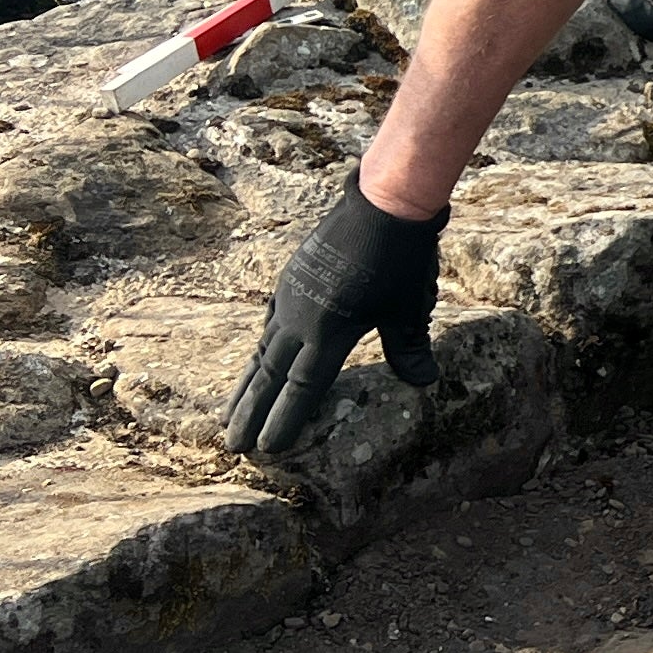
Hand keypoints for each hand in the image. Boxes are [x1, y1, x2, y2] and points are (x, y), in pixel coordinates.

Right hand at [224, 176, 445, 454]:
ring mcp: (291, 297)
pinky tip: (257, 355)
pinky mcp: (291, 279)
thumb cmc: (401, 259)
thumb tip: (424, 383)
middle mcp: (300, 319)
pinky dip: (261, 347)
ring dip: (247, 383)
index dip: (283, 419)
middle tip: (232, 443)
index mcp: (328, 332)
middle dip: (250, 411)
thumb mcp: (409, 309)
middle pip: (269, 374)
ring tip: (229, 413)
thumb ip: (409, 349)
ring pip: (263, 349)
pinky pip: (270, 323)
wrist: (382, 203)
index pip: (301, 388)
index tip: (265, 448)